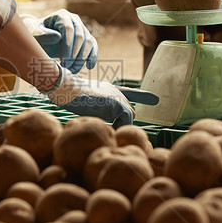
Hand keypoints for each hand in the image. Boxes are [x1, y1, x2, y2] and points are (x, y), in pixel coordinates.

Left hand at [21, 9, 97, 73]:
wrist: (42, 38)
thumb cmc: (37, 36)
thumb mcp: (36, 35)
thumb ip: (44, 35)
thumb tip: (58, 37)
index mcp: (61, 16)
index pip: (68, 29)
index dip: (67, 45)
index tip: (63, 60)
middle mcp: (74, 20)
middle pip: (80, 36)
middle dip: (74, 55)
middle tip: (67, 68)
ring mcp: (81, 28)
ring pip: (88, 42)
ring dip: (82, 58)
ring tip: (72, 70)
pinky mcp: (86, 37)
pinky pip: (93, 46)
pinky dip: (92, 56)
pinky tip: (89, 66)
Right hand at [44, 65, 158, 127]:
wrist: (67, 89)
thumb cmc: (68, 97)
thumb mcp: (83, 101)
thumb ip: (94, 108)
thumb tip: (94, 121)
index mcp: (109, 89)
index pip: (130, 93)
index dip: (142, 96)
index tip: (155, 98)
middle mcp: (116, 91)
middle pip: (129, 109)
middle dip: (124, 122)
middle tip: (114, 132)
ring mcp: (117, 96)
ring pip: (130, 115)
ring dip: (122, 126)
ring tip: (109, 132)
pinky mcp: (117, 103)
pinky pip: (127, 120)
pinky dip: (121, 127)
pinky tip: (111, 131)